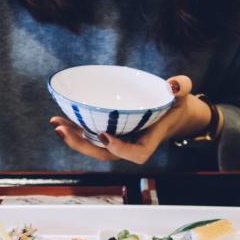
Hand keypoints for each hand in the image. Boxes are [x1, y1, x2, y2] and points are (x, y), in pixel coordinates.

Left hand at [50, 75, 212, 164]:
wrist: (171, 113)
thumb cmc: (175, 105)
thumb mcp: (183, 95)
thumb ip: (182, 87)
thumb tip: (173, 85)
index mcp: (149, 141)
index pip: (136, 154)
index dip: (119, 149)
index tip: (104, 135)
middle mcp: (130, 144)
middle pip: (105, 154)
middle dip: (83, 146)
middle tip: (64, 131)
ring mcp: (118, 141)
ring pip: (94, 147)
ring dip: (74, 139)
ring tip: (56, 125)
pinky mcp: (109, 134)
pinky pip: (90, 136)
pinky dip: (75, 130)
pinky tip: (59, 121)